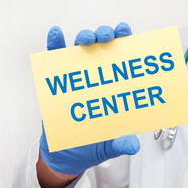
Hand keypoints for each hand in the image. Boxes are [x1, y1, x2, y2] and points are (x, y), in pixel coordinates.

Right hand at [41, 23, 138, 175]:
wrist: (68, 155)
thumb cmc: (94, 146)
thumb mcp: (110, 146)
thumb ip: (120, 144)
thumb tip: (132, 145)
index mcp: (117, 87)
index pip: (124, 59)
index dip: (126, 42)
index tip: (126, 33)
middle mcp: (100, 77)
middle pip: (104, 48)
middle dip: (106, 36)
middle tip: (106, 37)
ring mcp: (79, 77)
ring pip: (82, 49)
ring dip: (85, 38)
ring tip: (86, 39)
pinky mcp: (59, 83)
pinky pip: (55, 60)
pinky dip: (55, 46)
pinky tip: (56, 34)